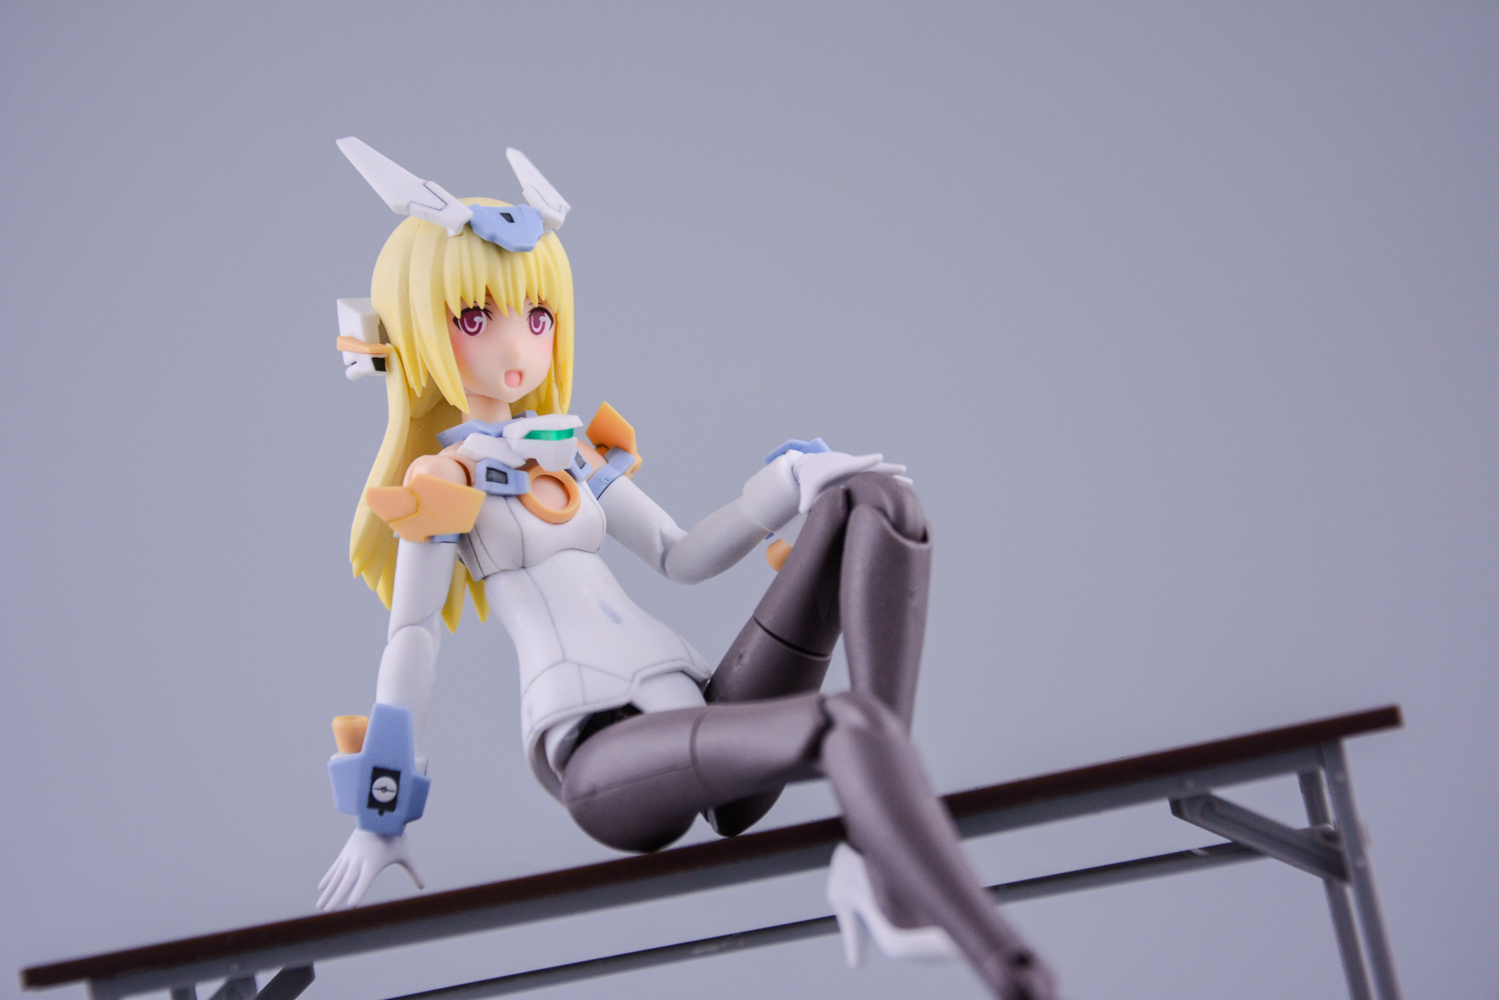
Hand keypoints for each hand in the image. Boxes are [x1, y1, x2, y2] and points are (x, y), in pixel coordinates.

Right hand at [316, 828, 424, 910]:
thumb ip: (413, 871)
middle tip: (327, 911)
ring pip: (337, 877)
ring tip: (320, 906)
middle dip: (336, 897)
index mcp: (374, 862)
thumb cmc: (395, 837)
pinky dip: (328, 879)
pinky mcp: (345, 852)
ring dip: (328, 892)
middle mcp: (359, 860)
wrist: (379, 814)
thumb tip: (423, 887)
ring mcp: (350, 856)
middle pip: (346, 882)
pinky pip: (335, 868)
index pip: (365, 881)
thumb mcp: (405, 854)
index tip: (351, 905)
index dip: (359, 892)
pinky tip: (321, 889)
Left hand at [789, 451, 906, 513]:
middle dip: (888, 469)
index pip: (856, 464)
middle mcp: (853, 467)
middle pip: (873, 467)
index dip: (866, 461)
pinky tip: (902, 488)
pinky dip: (889, 482)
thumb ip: (807, 499)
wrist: (814, 465)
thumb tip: (804, 511)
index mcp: (841, 468)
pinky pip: (877, 478)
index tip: (880, 457)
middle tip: (904, 469)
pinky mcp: (860, 475)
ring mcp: (858, 471)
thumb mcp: (808, 487)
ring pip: (879, 473)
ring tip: (910, 482)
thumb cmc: (811, 477)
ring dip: (893, 477)